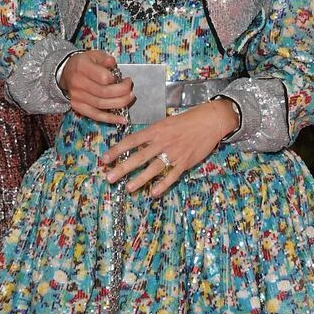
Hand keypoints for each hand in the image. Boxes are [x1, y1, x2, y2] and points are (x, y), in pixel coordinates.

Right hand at [59, 50, 133, 124]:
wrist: (66, 73)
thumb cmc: (83, 64)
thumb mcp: (93, 55)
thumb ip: (104, 58)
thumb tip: (112, 63)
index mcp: (82, 67)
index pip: (103, 77)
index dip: (116, 80)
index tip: (124, 78)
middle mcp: (78, 83)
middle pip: (104, 92)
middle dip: (122, 92)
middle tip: (130, 89)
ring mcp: (77, 97)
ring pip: (102, 105)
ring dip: (120, 103)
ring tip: (129, 98)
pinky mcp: (78, 107)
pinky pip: (96, 115)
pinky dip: (110, 119)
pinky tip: (122, 119)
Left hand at [100, 100, 238, 198]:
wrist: (209, 121)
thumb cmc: (187, 120)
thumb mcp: (165, 122)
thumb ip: (152, 134)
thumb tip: (136, 143)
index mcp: (155, 130)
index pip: (131, 141)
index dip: (116, 150)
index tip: (104, 159)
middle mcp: (162, 142)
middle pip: (138, 157)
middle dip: (122, 168)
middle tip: (109, 177)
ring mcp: (173, 153)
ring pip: (153, 168)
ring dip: (139, 179)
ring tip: (127, 188)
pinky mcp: (185, 162)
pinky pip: (171, 175)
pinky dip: (162, 185)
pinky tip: (153, 193)